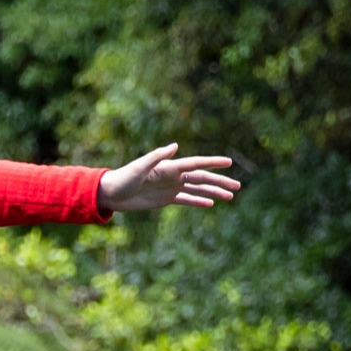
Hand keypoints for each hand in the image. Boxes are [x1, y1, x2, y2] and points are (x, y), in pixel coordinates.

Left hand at [97, 143, 242, 214]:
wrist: (112, 193)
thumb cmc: (124, 177)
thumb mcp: (140, 167)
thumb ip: (157, 156)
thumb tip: (176, 146)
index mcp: (170, 167)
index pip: (196, 164)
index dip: (213, 162)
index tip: (229, 162)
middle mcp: (173, 175)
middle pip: (202, 178)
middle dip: (220, 182)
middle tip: (237, 186)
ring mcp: (171, 187)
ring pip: (197, 189)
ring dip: (214, 192)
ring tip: (230, 197)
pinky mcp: (165, 199)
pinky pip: (186, 200)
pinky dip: (198, 201)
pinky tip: (211, 204)